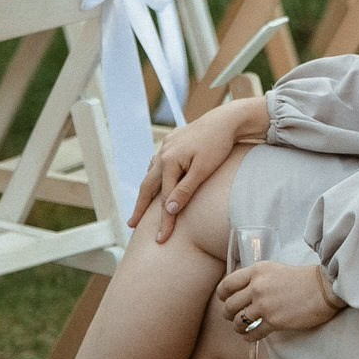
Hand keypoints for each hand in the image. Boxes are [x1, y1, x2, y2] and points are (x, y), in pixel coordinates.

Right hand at [134, 98, 264, 241]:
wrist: (227, 119)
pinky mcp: (172, 142)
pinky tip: (156, 182)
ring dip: (146, 191)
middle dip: (140, 207)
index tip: (162, 239)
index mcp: (169, 162)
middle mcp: (162, 154)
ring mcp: (165, 146)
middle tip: (132, 225)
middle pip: (148, 187)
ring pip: (152, 174)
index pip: (164, 199)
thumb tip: (169, 209)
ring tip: (142, 207)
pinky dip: (156, 176)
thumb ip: (186, 190)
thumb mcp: (204, 170)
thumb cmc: (219, 145)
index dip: (164, 221)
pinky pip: (158, 163)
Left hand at [217, 262, 341, 336]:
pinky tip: (250, 337)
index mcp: (257, 271)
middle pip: (229, 305)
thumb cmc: (306, 278)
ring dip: (238, 327)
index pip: (227, 284)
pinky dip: (249, 337)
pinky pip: (253, 333)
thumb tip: (245, 292)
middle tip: (233, 317)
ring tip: (241, 329)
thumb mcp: (277, 270)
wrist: (327, 287)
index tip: (226, 300)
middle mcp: (257, 287)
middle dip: (228, 313)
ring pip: (238, 321)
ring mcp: (265, 305)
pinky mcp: (274, 321)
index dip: (223, 295)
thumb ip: (259, 278)